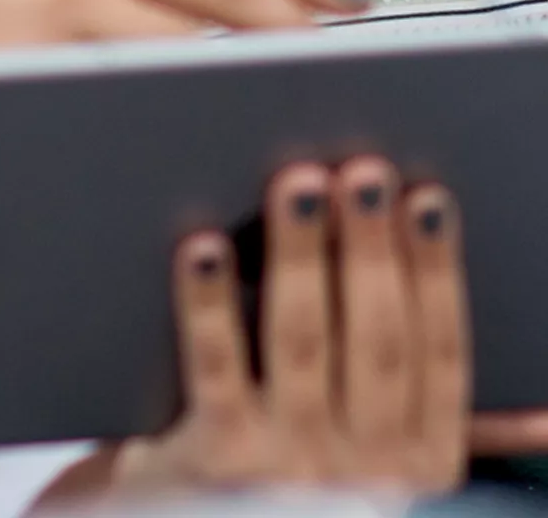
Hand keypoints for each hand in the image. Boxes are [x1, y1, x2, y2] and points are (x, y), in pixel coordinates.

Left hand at [44, 157, 468, 503]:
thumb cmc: (295, 461)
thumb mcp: (367, 439)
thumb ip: (394, 367)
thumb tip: (410, 236)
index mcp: (420, 458)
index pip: (440, 355)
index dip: (437, 272)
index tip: (426, 201)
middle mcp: (367, 472)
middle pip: (377, 341)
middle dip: (371, 247)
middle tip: (363, 172)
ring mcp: (291, 468)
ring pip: (303, 341)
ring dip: (302, 253)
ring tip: (298, 184)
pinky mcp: (218, 462)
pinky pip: (216, 370)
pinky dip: (210, 304)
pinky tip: (203, 248)